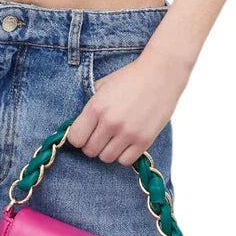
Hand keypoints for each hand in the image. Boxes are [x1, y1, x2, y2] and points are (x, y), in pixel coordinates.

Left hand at [66, 47, 189, 165]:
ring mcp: (128, 134)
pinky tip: (126, 142)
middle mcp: (110, 123)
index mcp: (96, 107)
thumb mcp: (103, 85)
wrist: (160, 74)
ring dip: (107, 150)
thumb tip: (80, 125)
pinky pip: (125, 161)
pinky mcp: (144, 141)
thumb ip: (89, 107)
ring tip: (114, 138)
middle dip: (92, 144)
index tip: (85, 132)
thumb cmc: (130, 78)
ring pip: (106, 158)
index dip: (78, 137)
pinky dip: (123, 154)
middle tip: (100, 134)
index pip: (75, 138)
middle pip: (89, 151)